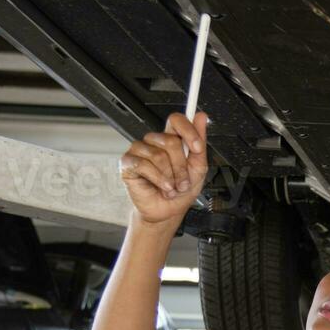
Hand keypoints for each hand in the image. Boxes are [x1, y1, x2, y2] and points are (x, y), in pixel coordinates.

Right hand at [119, 110, 208, 225]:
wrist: (167, 212)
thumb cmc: (180, 191)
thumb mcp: (198, 169)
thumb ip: (199, 144)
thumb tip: (202, 117)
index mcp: (171, 139)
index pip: (176, 120)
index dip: (188, 130)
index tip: (198, 147)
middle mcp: (154, 142)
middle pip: (170, 141)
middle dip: (181, 166)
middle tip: (183, 181)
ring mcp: (140, 150)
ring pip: (159, 155)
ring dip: (170, 177)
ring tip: (171, 187)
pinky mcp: (128, 162)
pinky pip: (144, 165)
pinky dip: (158, 180)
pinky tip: (162, 187)